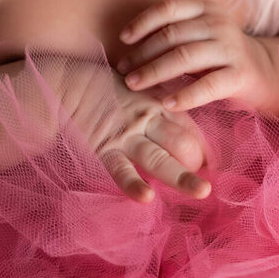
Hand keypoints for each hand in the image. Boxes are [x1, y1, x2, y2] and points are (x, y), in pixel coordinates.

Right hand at [61, 60, 212, 204]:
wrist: (64, 81)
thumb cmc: (99, 84)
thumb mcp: (135, 86)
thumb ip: (156, 102)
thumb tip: (179, 124)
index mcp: (157, 104)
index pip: (191, 128)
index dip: (206, 149)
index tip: (214, 167)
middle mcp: (147, 120)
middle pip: (183, 143)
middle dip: (200, 163)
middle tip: (212, 183)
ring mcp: (126, 136)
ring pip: (159, 158)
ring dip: (181, 177)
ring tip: (202, 191)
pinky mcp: (104, 148)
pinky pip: (120, 170)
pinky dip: (133, 184)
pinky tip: (147, 197)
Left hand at [116, 0, 277, 114]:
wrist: (268, 72)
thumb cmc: (221, 55)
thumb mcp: (200, 35)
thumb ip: (174, 34)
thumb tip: (128, 45)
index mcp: (205, 10)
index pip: (168, 9)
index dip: (142, 22)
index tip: (123, 39)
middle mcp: (218, 24)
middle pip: (171, 36)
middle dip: (142, 54)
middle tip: (122, 70)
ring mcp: (231, 48)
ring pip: (184, 57)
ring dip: (154, 71)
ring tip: (134, 85)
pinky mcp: (241, 74)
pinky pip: (208, 85)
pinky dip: (185, 95)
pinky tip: (167, 103)